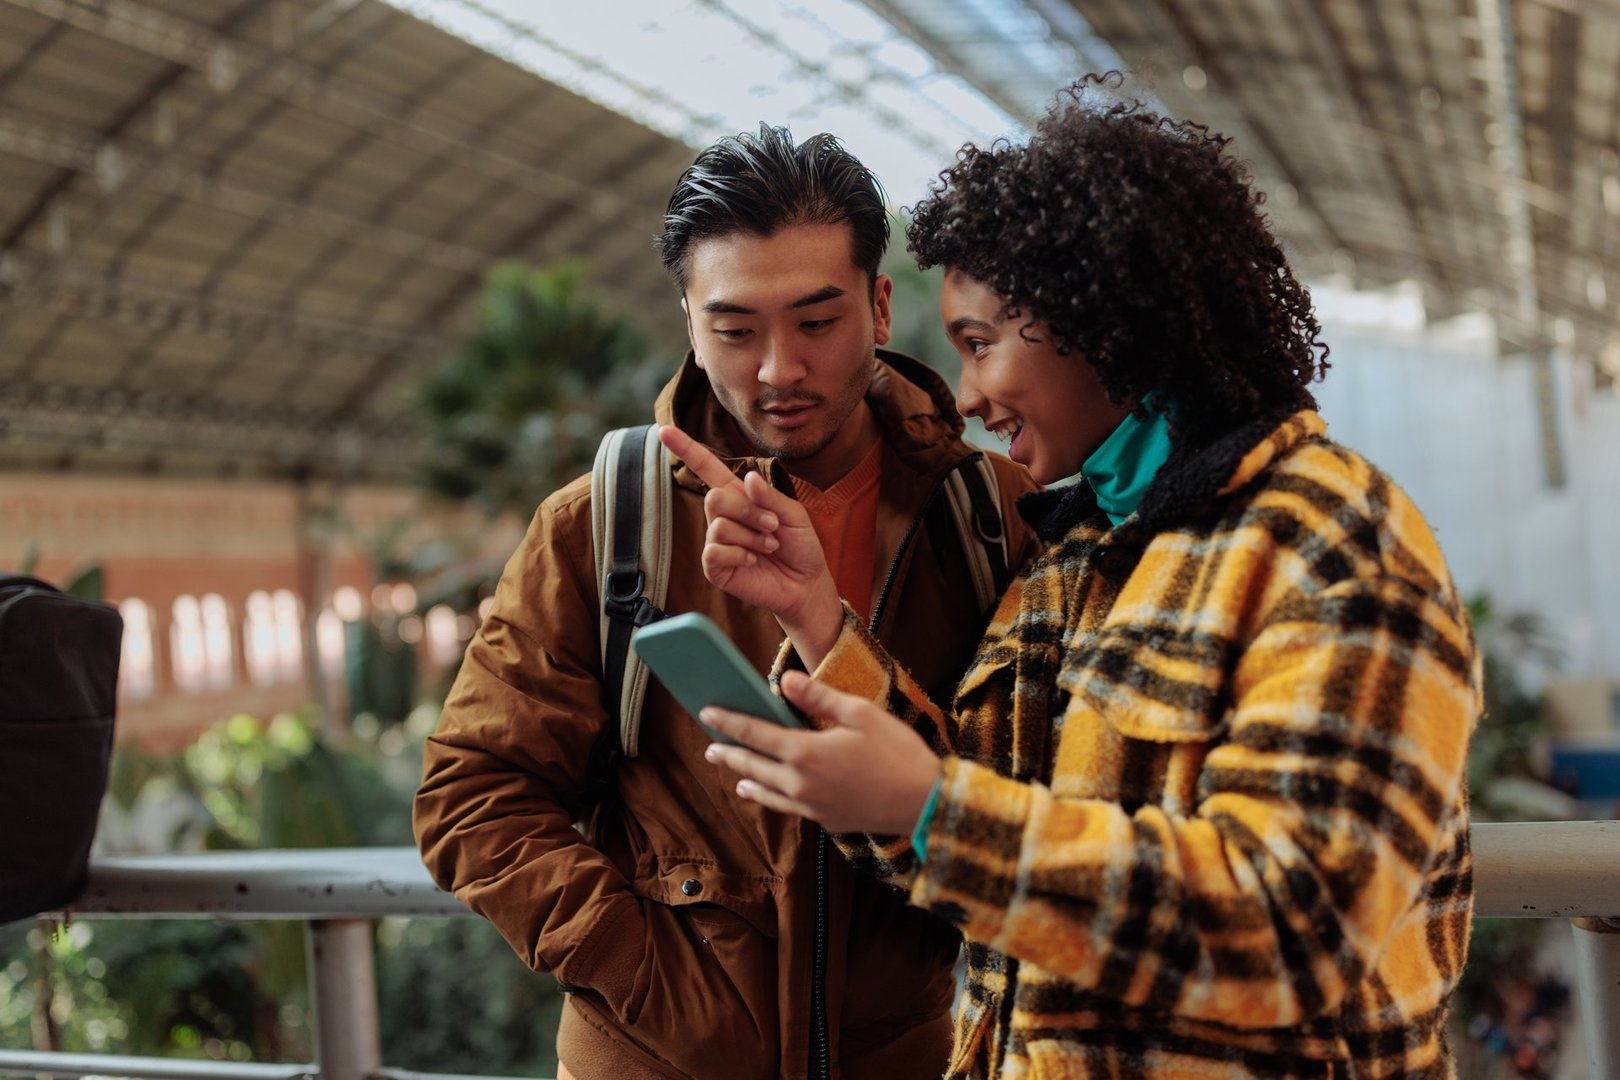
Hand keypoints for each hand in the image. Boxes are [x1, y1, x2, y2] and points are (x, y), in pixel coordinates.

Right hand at [657, 425, 842, 662]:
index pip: (706, 468)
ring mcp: (716, 542)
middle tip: (772, 527)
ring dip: (751, 536)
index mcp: (739, 496)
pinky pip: (715, 552)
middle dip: (749, 512)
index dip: (686, 449)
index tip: (663, 429)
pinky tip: (752, 561)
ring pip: (719, 526)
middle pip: (715, 497)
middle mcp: (722, 516)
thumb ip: (769, 496)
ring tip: (768, 547)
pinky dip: (739, 555)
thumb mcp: (793, 514)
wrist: (805, 584)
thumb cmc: (800, 546)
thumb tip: (748, 477)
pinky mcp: (715, 568)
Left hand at [700, 671, 940, 834]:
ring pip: (767, 793)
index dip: (729, 722)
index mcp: (806, 752)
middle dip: (729, 754)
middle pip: (753, 766)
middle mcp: (800, 783)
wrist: (924, 804)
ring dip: (748, 779)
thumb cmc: (897, 753)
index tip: (707, 712)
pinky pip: (790, 807)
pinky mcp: (826, 820)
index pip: (755, 734)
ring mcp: (811, 806)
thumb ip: (818, 698)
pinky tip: (774, 794)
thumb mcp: (861, 714)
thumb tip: (784, 680)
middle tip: (710, 747)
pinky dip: (773, 798)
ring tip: (735, 774)